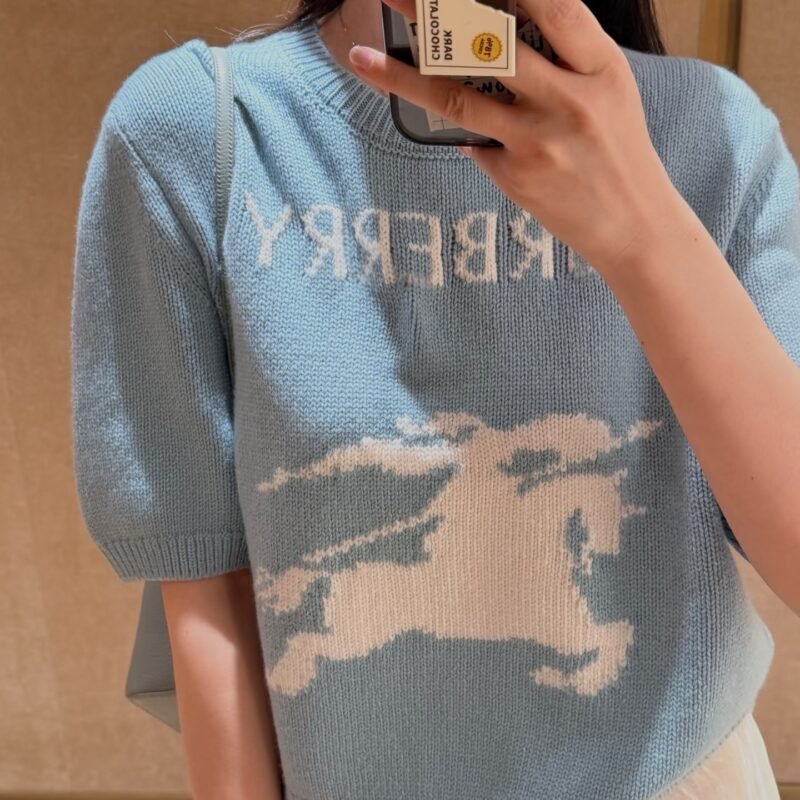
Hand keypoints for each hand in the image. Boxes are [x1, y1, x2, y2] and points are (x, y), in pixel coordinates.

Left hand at [349, 0, 694, 279]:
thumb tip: (497, 44)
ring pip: (456, 96)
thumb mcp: (610, 91)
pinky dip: (465, 134)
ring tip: (362, 58)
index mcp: (601, 65)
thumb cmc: (620, 152)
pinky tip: (470, 138)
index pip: (550, 5)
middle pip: (488, 42)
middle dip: (433, 12)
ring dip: (402, 76)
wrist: (634, 225)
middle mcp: (569, 97)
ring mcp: (537, 138)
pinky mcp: (515, 174)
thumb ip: (565, 60)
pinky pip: (473, 142)